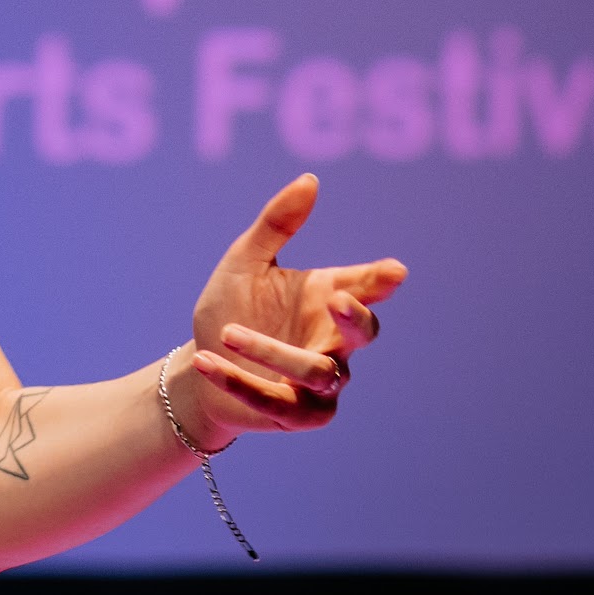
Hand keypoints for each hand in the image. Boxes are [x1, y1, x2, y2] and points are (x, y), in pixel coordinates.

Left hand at [175, 173, 406, 446]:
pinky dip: (240, 382)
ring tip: (228, 332)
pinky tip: (205, 359)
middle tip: (337, 300)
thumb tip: (310, 180)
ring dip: (272, 351)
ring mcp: (318, 383)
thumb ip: (276, 224)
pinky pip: (276, 402)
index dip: (380, 280)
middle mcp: (331, 341)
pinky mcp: (295, 414)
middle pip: (362, 334)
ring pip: (316, 371)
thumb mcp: (244, 261)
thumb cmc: (232, 307)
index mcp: (326, 298)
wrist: (200, 364)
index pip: (364, 287)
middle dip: (355, 318)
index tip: (393, 271)